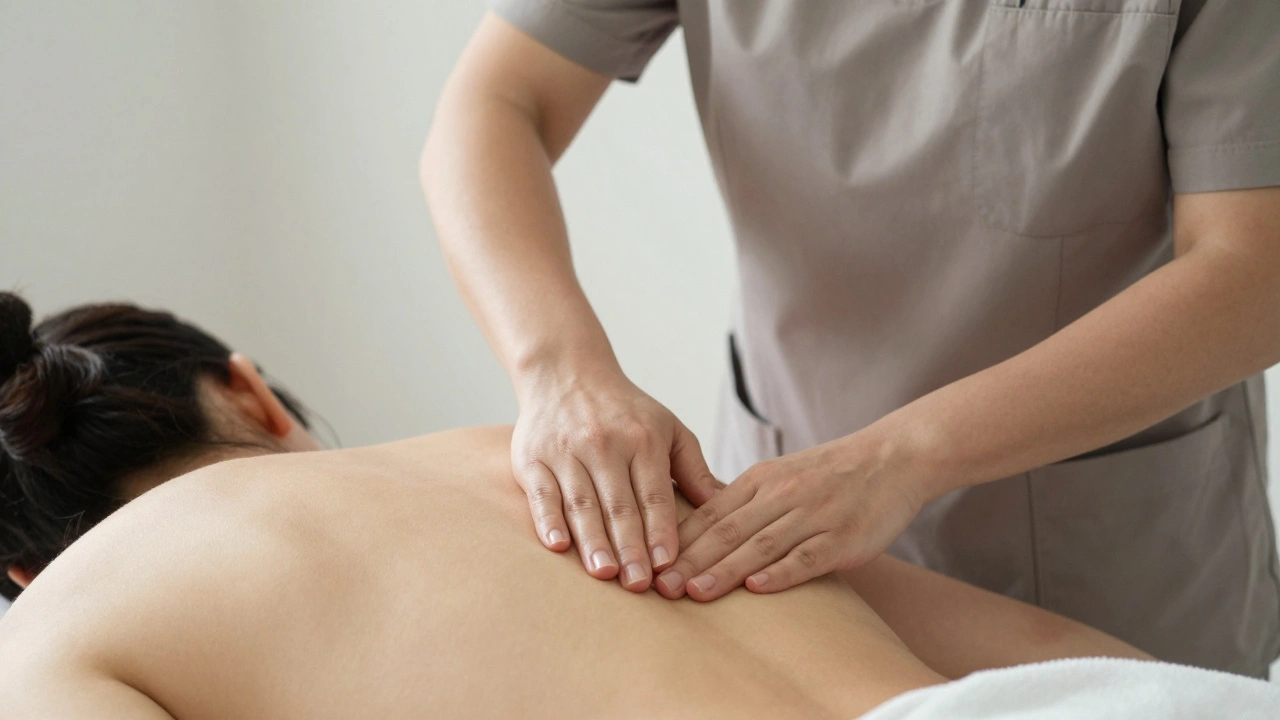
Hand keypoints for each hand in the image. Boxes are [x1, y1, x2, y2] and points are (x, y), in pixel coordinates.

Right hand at [512, 368, 719, 591]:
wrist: (566, 372)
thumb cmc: (624, 410)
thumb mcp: (668, 427)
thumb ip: (693, 467)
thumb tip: (723, 503)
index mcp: (642, 439)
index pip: (654, 493)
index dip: (660, 530)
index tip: (668, 564)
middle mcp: (604, 445)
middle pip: (619, 504)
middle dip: (631, 547)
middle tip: (639, 585)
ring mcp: (566, 452)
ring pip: (582, 503)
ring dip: (594, 541)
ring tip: (605, 574)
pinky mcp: (533, 458)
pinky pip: (542, 494)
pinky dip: (548, 521)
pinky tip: (559, 547)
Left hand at [653, 432, 926, 601]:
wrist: (892, 459)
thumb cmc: (829, 474)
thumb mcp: (780, 476)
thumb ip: (743, 503)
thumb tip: (696, 533)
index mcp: (760, 480)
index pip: (709, 513)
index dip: (677, 541)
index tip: (648, 564)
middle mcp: (782, 495)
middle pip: (727, 531)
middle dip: (689, 560)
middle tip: (658, 587)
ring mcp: (813, 516)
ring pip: (760, 545)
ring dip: (724, 570)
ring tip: (693, 592)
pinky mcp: (842, 538)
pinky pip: (806, 557)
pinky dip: (780, 573)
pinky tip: (757, 588)